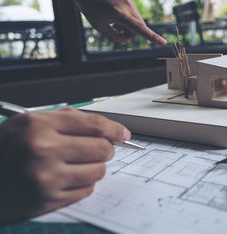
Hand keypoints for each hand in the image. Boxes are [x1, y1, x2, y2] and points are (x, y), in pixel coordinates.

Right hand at [0, 107, 130, 223]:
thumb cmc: (8, 146)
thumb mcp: (31, 121)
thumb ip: (69, 119)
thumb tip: (109, 129)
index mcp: (39, 126)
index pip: (94, 125)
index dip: (114, 129)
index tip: (123, 133)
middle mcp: (43, 151)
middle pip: (102, 149)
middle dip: (104, 148)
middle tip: (96, 148)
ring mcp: (45, 179)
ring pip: (98, 171)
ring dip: (94, 166)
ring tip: (76, 163)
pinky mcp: (47, 201)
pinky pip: (86, 190)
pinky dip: (83, 183)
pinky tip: (67, 178)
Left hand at [56, 0, 166, 44]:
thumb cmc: (89, 7)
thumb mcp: (100, 27)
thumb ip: (115, 37)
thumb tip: (128, 40)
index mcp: (120, 14)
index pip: (140, 29)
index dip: (152, 38)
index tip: (163, 43)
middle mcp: (127, 6)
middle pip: (139, 27)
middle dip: (131, 33)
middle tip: (117, 31)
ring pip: (137, 19)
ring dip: (129, 25)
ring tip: (113, 21)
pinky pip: (133, 11)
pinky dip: (127, 16)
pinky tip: (114, 12)